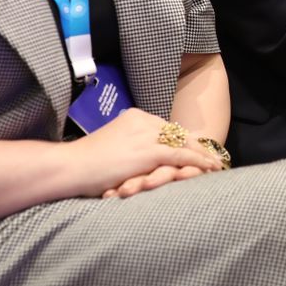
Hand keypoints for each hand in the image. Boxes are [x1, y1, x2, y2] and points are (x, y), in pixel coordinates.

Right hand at [70, 108, 223, 196]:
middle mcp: (142, 121)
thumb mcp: (112, 147)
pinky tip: (208, 168)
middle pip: (178, 133)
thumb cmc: (84, 163)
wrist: (70, 167)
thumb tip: (140, 157)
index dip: (183, 139)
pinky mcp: (148, 151)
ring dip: (202, 155)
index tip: (196, 148)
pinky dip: (197, 162)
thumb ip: (129, 146)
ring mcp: (146, 135)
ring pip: (183, 143)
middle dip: (197, 146)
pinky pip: (180, 155)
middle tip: (213, 157)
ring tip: (216, 165)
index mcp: (133, 117)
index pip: (166, 128)